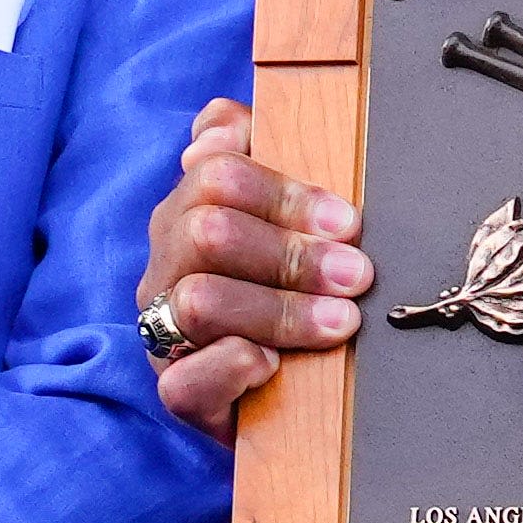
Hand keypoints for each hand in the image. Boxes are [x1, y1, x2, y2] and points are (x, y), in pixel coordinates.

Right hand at [142, 99, 369, 437]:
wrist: (293, 397)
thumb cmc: (292, 295)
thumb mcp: (288, 223)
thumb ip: (268, 161)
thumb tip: (229, 125)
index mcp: (191, 211)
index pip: (217, 171)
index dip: (283, 191)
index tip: (347, 221)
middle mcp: (169, 265)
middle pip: (206, 229)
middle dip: (292, 252)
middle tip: (358, 274)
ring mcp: (164, 328)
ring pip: (197, 299)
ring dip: (279, 309)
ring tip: (341, 322)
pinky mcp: (177, 390)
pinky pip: (184, 380)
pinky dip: (232, 366)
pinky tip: (273, 364)